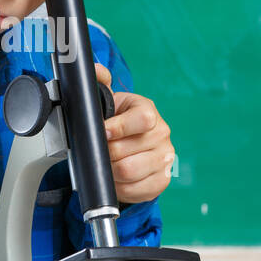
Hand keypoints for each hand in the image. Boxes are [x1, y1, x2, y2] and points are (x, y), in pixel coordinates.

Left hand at [93, 62, 174, 204]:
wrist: (130, 142)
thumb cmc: (116, 120)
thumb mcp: (108, 100)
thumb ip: (99, 82)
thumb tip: (96, 70)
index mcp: (148, 111)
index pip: (142, 119)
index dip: (118, 128)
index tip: (102, 133)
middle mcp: (162, 134)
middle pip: (129, 152)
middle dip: (105, 155)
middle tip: (95, 153)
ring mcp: (165, 159)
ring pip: (130, 172)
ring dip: (110, 172)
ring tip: (103, 165)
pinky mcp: (162, 180)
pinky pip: (136, 190)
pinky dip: (119, 187)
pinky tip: (114, 178)